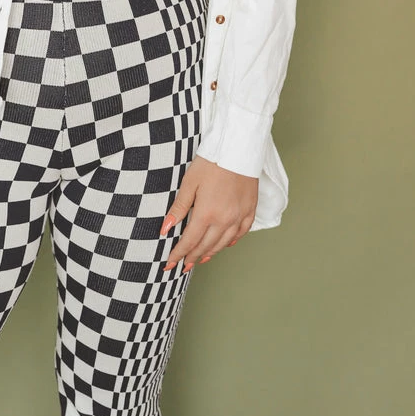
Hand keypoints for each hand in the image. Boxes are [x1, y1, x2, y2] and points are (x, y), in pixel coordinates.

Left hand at [159, 155, 257, 271]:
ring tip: (200, 259)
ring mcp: (239, 217)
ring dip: (210, 253)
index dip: (178, 254)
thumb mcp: (189, 183)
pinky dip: (230, 242)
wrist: (238, 149)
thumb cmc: (212, 163)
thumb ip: (179, 208)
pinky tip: (224, 245)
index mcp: (206, 214)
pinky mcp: (250, 211)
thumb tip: (165, 229)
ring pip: (223, 244)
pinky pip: (240, 234)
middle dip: (192, 257)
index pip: (189, 242)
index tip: (169, 264)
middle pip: (205, 246)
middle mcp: (224, 220)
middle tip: (182, 265)